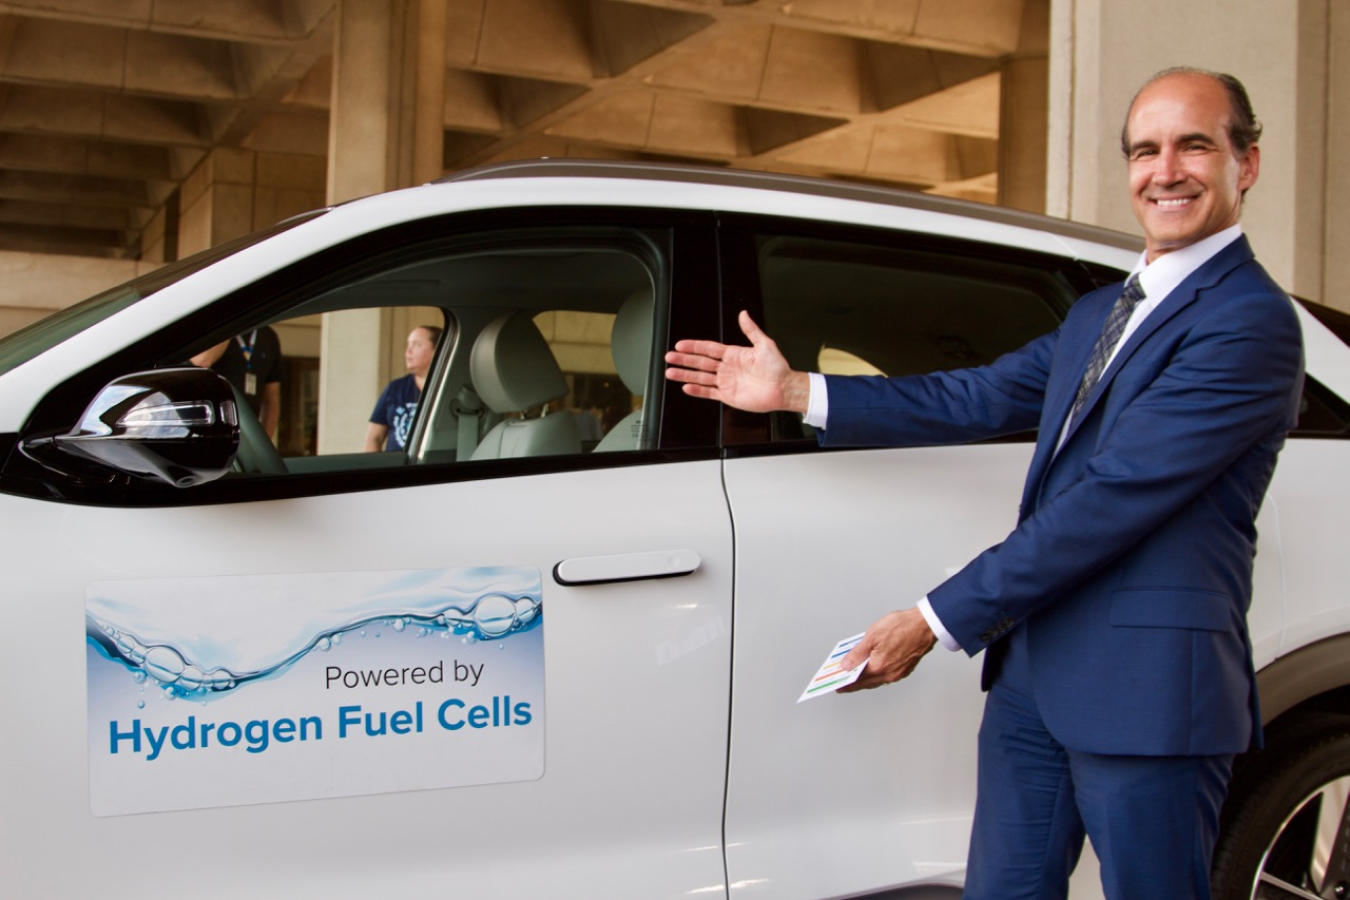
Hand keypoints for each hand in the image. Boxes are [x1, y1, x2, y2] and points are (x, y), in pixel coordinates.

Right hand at [664, 310, 809, 413]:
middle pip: (700, 362)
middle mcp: (727, 368)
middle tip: (669, 357)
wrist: (784, 389)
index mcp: (734, 354)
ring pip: (701, 377)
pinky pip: (709, 393)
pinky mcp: (728, 396)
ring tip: (671, 372)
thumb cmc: (778, 368)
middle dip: (684, 360)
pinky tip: (686, 387)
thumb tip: (743, 314)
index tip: (681, 345)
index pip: (709, 349)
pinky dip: (697, 391)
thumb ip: (751, 330)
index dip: (694, 346)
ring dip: (685, 374)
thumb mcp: (765, 345)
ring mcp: (726, 382)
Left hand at [837, 608, 936, 691]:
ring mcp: (899, 673)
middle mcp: (890, 674)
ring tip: (855, 671)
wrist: (925, 625)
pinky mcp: (906, 669)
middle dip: (855, 682)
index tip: (837, 686)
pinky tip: (872, 665)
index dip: (846, 684)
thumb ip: (857, 653)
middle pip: (867, 682)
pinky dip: (878, 672)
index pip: (857, 680)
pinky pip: (887, 675)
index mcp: (879, 667)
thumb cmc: (902, 626)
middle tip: (843, 681)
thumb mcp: (872, 636)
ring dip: (867, 677)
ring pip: (878, 679)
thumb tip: (846, 666)